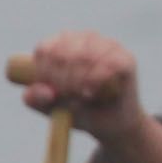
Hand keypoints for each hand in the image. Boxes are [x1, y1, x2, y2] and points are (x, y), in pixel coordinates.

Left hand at [17, 31, 146, 144]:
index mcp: (61, 43)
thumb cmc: (78, 110)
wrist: (110, 124)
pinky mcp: (125, 58)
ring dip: (79, 81)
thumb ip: (35, 99)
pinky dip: (96, 81)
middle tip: (66, 98)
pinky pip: (108, 64)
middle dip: (62, 80)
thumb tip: (45, 91)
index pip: (46, 50)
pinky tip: (92, 93)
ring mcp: (107, 45)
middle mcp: (84, 38)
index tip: (50, 94)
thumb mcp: (50, 107)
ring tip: (80, 97)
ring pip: (85, 56)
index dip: (44, 74)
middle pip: (64, 52)